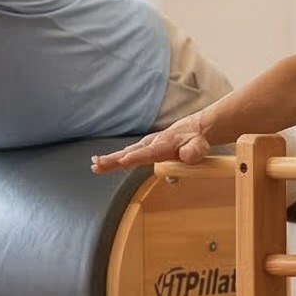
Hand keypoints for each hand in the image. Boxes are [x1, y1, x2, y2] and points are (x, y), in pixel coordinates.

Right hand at [94, 118, 212, 172]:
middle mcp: (152, 143)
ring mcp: (146, 145)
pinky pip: (126, 153)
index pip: (149, 153)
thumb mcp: (200, 146)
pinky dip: (113, 158)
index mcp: (165, 145)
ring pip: (126, 152)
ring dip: (110, 159)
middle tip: (98, 164)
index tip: (123, 161)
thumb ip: (194, 151)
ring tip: (95, 165)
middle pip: (131, 152)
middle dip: (115, 159)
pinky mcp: (143, 148)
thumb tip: (187, 156)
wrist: (194, 130)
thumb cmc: (196, 141)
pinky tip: (100, 164)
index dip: (136, 157)